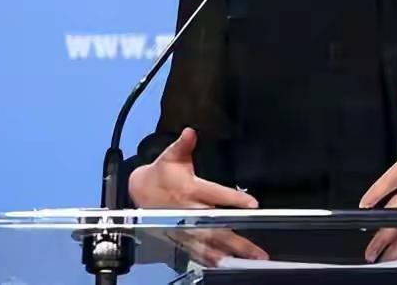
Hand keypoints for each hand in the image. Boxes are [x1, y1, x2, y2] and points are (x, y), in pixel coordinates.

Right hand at [128, 127, 267, 265]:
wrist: (138, 191)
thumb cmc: (160, 173)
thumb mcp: (170, 156)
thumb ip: (183, 145)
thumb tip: (190, 132)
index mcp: (190, 189)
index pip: (216, 194)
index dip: (234, 199)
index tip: (252, 205)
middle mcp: (189, 211)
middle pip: (217, 226)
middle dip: (237, 239)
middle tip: (257, 250)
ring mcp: (185, 226)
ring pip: (209, 242)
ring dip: (228, 252)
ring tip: (248, 260)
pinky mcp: (180, 235)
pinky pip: (196, 250)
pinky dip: (209, 258)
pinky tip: (224, 264)